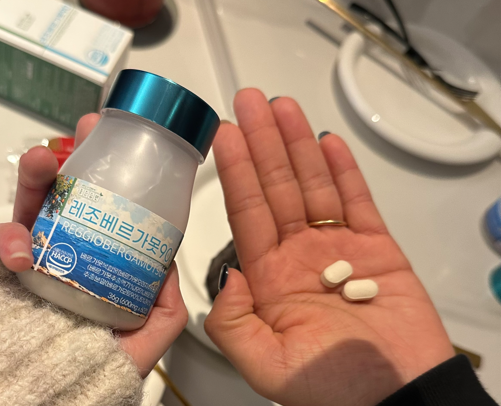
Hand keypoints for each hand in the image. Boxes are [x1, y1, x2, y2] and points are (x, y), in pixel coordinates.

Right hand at [0, 114, 187, 377]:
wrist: (53, 399)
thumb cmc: (98, 371)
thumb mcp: (147, 340)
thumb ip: (166, 308)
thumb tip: (169, 266)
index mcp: (96, 261)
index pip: (102, 211)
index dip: (109, 177)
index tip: (118, 145)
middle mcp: (61, 255)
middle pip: (63, 198)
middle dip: (69, 161)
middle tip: (81, 135)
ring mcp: (29, 263)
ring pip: (27, 210)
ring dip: (32, 181)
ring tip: (40, 162)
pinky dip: (4, 240)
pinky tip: (16, 248)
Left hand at [204, 89, 453, 405]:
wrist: (399, 398)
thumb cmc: (336, 389)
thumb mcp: (267, 366)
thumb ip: (233, 323)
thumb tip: (228, 275)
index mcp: (269, 279)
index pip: (246, 212)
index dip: (235, 171)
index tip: (224, 134)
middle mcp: (298, 256)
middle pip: (275, 187)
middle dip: (262, 143)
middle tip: (249, 102)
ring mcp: (337, 248)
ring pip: (312, 185)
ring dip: (296, 145)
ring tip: (282, 108)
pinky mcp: (376, 247)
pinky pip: (356, 200)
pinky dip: (342, 171)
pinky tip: (325, 142)